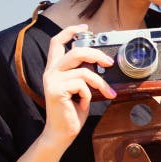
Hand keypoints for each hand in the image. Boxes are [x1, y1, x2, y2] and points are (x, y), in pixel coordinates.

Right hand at [41, 24, 116, 149]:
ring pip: (84, 71)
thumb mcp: (79, 88)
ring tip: (106, 93)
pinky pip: (82, 85)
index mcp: (55, 69)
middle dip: (96, 55)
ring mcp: (52, 81)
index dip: (70, 31)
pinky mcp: (56, 90)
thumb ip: (83, 74)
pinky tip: (84, 104)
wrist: (62, 133)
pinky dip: (89, 95)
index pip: (57, 42)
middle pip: (76, 52)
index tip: (85, 28)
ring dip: (100, 83)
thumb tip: (101, 62)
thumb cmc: (72, 111)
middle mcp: (51, 72)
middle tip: (110, 63)